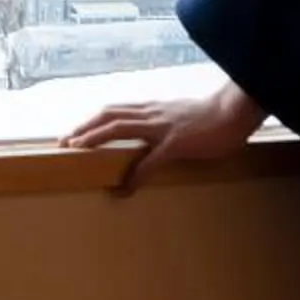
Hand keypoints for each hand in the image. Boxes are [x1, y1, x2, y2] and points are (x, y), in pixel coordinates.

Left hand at [59, 79, 265, 194]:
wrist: (236, 111)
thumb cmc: (214, 117)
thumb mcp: (182, 118)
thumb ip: (164, 125)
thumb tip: (153, 140)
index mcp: (154, 109)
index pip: (116, 109)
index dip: (93, 120)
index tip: (75, 131)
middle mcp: (153, 113)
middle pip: (109, 114)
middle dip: (84, 127)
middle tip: (63, 142)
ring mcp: (163, 126)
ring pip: (119, 127)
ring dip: (95, 138)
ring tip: (76, 151)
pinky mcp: (177, 143)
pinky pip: (150, 160)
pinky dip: (135, 175)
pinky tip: (125, 189)